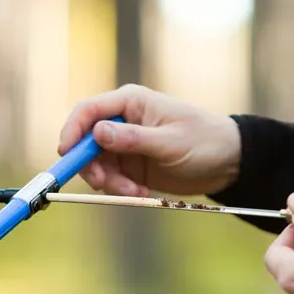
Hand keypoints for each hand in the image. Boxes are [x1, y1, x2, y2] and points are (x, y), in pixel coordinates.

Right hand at [58, 84, 241, 195]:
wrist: (227, 162)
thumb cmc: (205, 141)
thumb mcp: (170, 142)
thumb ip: (133, 138)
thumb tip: (97, 133)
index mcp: (130, 103)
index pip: (88, 111)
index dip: (72, 130)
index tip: (66, 154)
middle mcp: (122, 121)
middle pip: (86, 141)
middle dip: (91, 165)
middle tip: (103, 183)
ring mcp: (124, 144)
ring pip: (96, 164)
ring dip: (109, 181)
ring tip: (133, 190)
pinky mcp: (129, 164)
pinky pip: (111, 177)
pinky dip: (119, 187)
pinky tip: (140, 190)